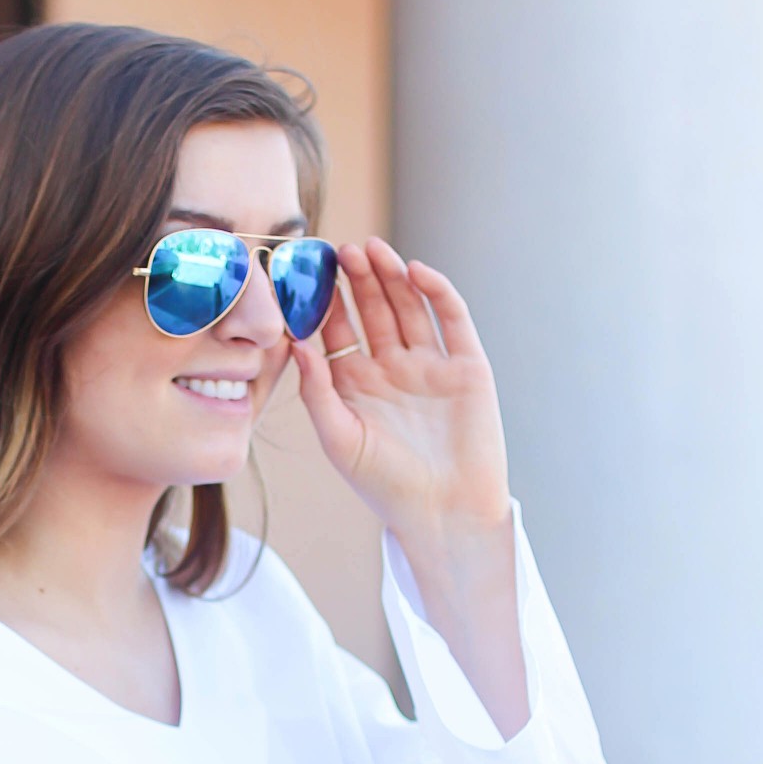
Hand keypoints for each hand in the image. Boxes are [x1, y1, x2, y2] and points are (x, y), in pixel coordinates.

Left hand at [290, 237, 509, 564]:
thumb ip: (316, 390)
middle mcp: (393, 369)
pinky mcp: (468, 367)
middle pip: (373, 310)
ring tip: (372, 249)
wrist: (444, 514)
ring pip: (410, 307)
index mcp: (358, 385)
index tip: (306, 272)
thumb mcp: (340, 439)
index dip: (325, 302)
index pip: (338, 331)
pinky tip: (416, 272)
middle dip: (358, 280)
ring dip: (393, 277)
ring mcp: (431, 365)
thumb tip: (294, 343)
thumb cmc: (385, 487)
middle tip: (341, 250)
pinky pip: (452, 320)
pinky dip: (437, 292)